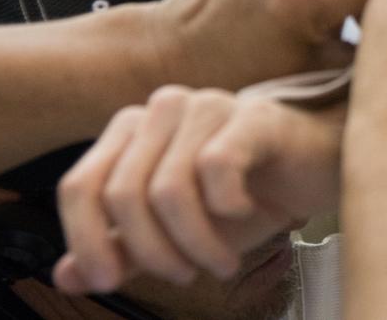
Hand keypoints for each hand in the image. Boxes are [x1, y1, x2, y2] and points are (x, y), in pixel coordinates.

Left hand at [54, 86, 341, 294]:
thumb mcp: (178, 234)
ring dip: (193, 242)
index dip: (85, 241)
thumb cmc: (254, 191)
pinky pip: (216, 167)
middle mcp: (163, 108)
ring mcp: (208, 105)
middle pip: (121, 194)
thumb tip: (65, 275)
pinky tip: (245, 213)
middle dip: (150, 252)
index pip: (79, 185)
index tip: (109, 281)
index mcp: (134, 129)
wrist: (322, 167)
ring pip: (167, 189)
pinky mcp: (252, 115)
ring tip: (218, 261)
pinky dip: (226, 208)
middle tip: (183, 275)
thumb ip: (123, 249)